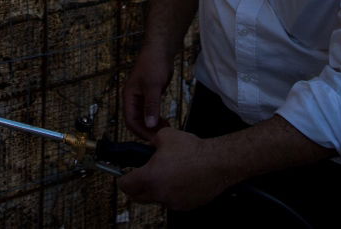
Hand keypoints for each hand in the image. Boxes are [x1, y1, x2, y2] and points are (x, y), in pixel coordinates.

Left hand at [116, 128, 231, 211]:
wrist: (217, 162)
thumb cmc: (194, 151)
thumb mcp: (165, 135)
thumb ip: (151, 141)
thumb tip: (149, 143)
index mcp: (151, 177)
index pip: (125, 185)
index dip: (122, 178)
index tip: (123, 175)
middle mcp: (160, 193)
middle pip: (138, 197)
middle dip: (135, 187)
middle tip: (139, 177)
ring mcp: (174, 202)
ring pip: (156, 199)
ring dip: (155, 190)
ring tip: (164, 174)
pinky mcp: (186, 205)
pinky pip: (172, 201)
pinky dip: (171, 193)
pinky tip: (178, 180)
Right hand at [120, 47, 172, 139]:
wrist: (160, 50)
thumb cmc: (153, 65)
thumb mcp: (153, 86)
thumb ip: (151, 106)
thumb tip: (150, 125)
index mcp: (129, 97)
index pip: (130, 121)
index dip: (141, 131)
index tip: (154, 139)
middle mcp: (133, 99)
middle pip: (136, 121)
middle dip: (147, 130)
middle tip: (162, 136)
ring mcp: (141, 97)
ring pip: (144, 118)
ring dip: (152, 126)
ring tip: (165, 130)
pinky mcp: (149, 96)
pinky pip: (150, 112)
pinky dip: (156, 119)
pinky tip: (165, 122)